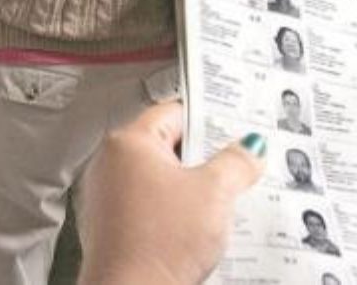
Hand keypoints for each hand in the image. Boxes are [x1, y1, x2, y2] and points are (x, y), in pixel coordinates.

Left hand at [77, 102, 264, 284]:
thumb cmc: (159, 243)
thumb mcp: (214, 194)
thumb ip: (236, 163)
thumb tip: (249, 147)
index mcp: (128, 142)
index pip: (174, 113)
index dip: (209, 120)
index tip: (235, 129)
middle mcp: (109, 164)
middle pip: (166, 146)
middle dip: (204, 159)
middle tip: (236, 167)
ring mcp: (107, 195)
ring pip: (159, 179)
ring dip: (190, 189)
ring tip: (221, 202)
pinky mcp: (112, 225)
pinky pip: (149, 206)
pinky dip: (172, 212)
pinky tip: (197, 228)